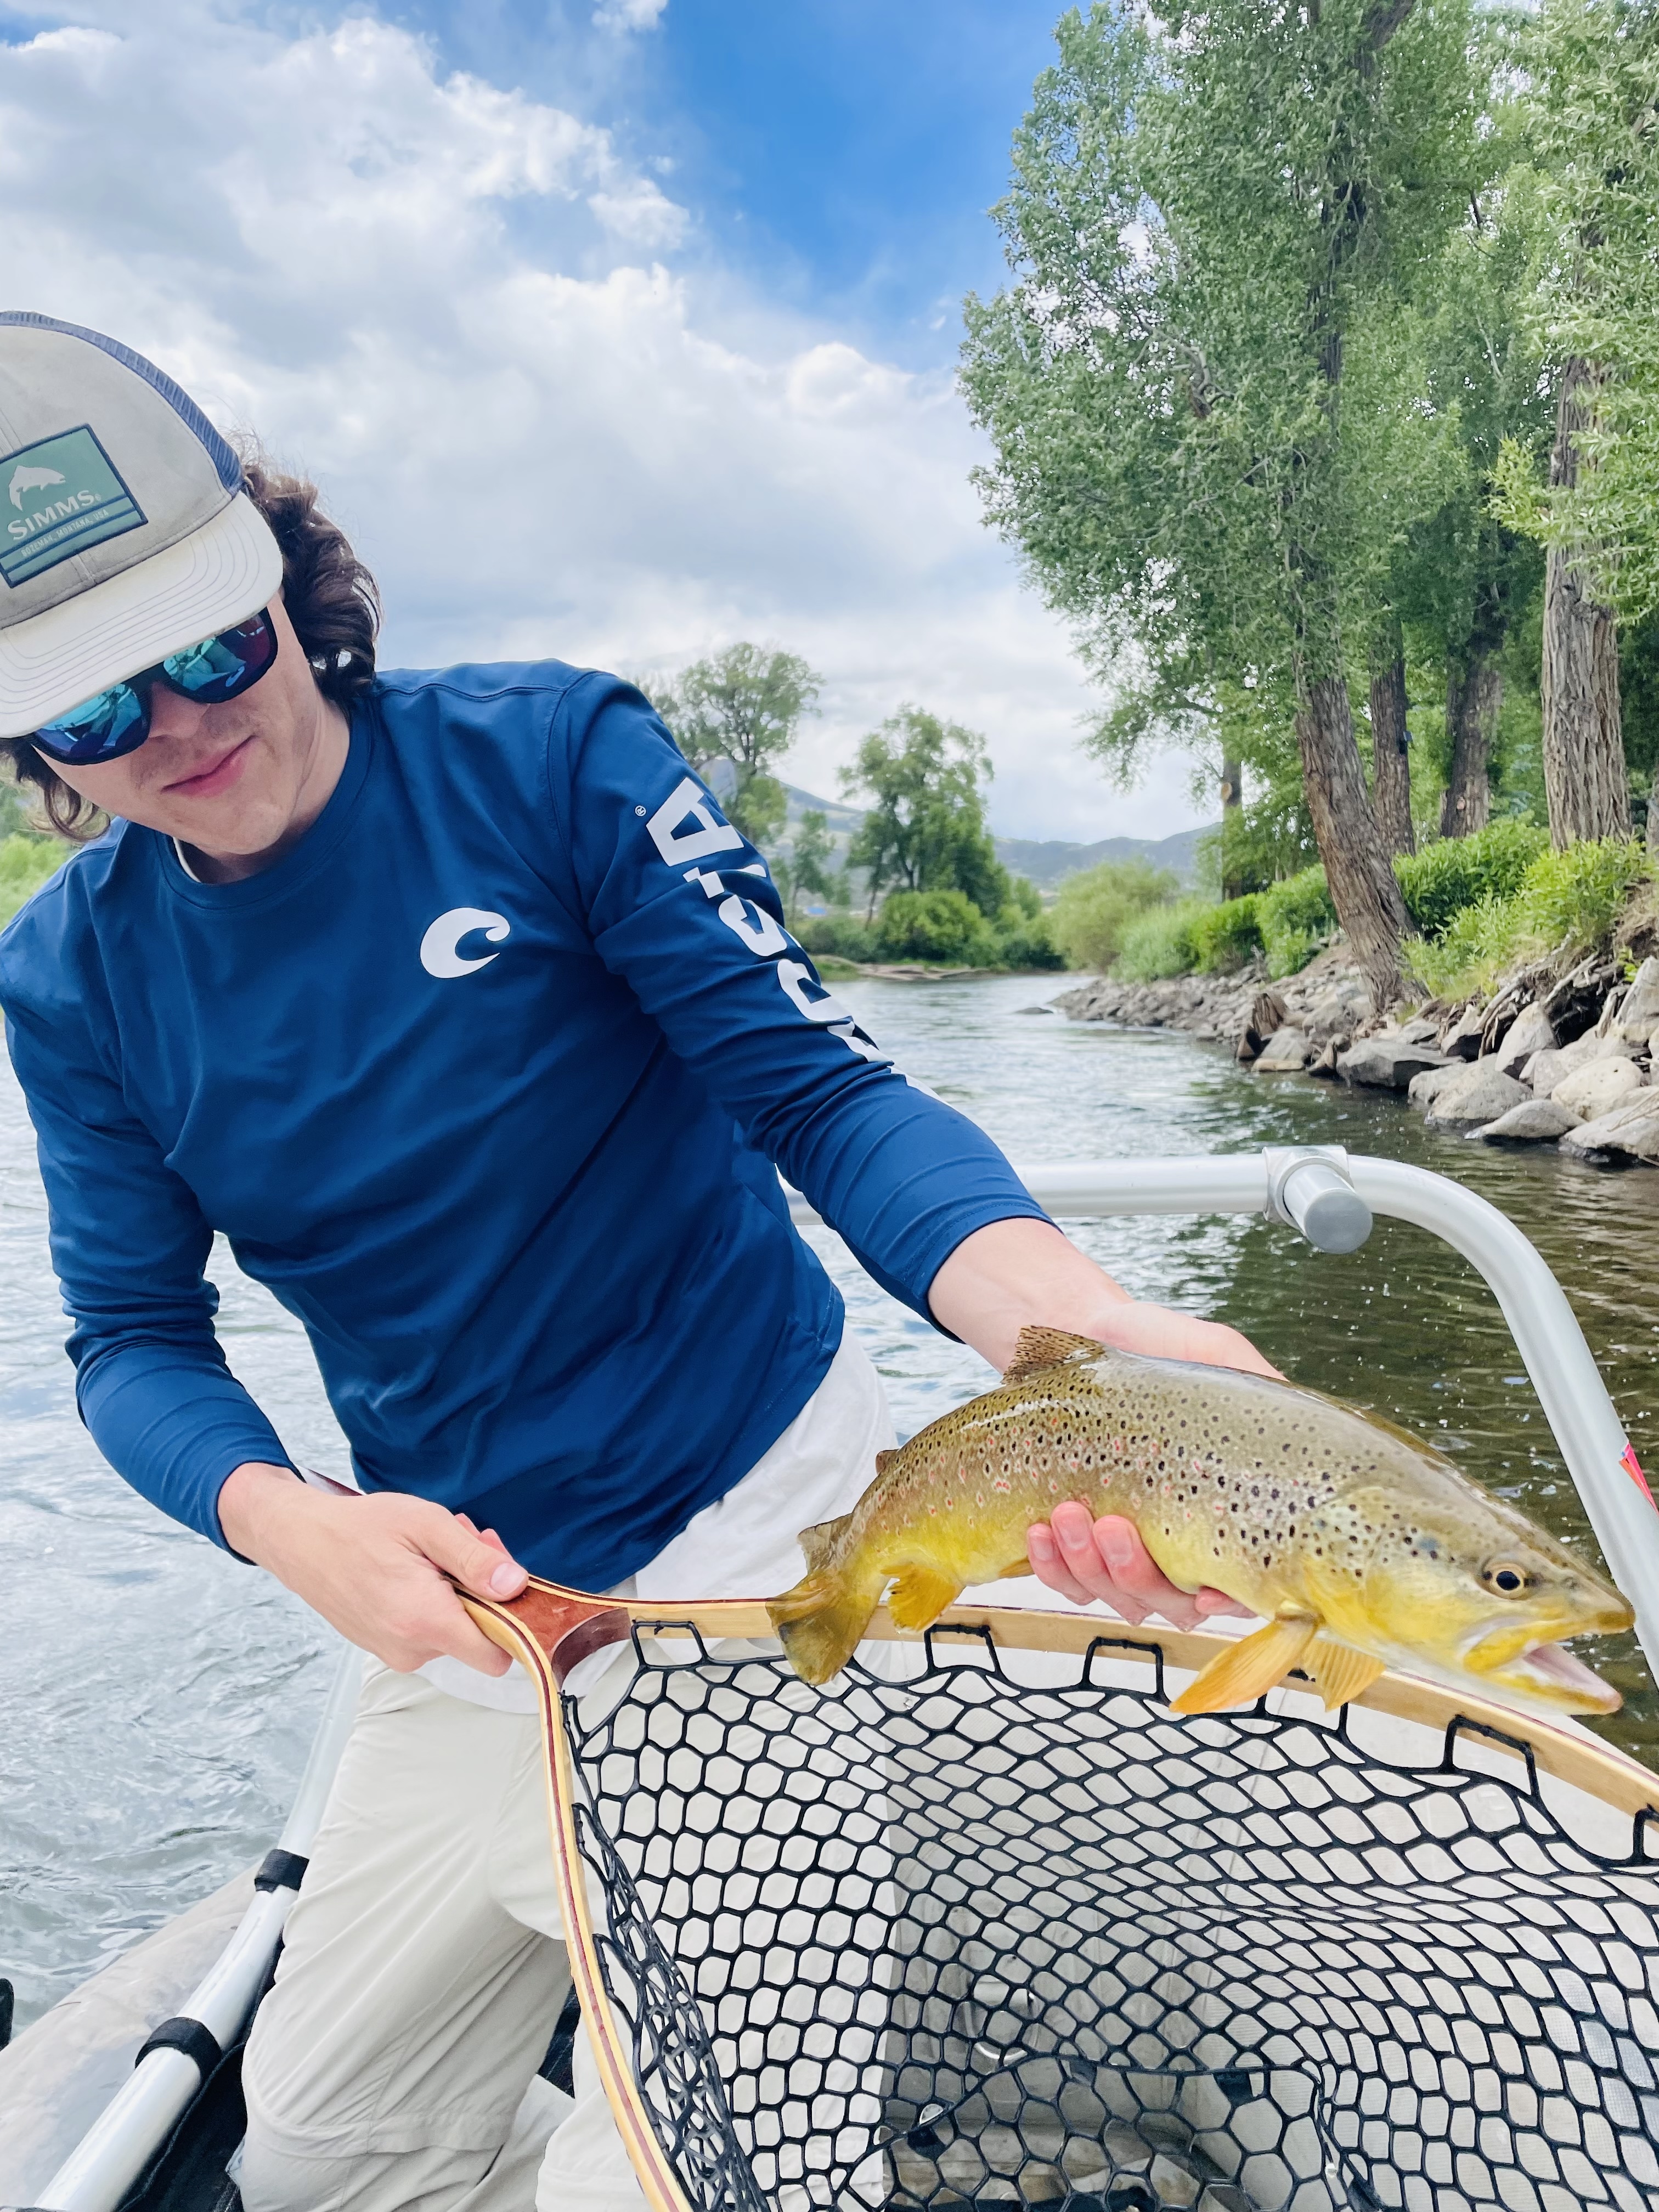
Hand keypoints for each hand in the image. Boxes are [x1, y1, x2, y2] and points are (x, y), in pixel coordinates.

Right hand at [217, 1464, 529, 1674]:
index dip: (513, 1620)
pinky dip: (432, 1599)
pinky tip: (415, 1566)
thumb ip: (475, 1559)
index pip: (497, 1655)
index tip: (503, 1582)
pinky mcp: (384, 1646)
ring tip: (431, 1549)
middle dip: (481, 1588)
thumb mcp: (426, 1525)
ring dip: (456, 1588)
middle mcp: (411, 1649)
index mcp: (426, 1621)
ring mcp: (394, 1651)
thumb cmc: (360, 1528)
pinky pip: (426, 1629)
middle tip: (464, 1540)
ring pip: (453, 1628)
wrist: (299, 1540)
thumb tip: (517, 1586)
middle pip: (478, 1633)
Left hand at [927, 1217, 1277, 1624]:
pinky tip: (1040, 1531)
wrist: (1080, 1330)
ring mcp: (1127, 1550)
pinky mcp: (1075, 1546)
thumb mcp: (1216, 1353)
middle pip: (1170, 1602)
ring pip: (1116, 1596)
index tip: (1202, 1593)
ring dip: (1089, 1567)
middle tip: (1112, 1526)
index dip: (1227, 1601)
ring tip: (1067, 1514)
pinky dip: (1052, 1566)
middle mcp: (1180, 1542)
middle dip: (1136, 1574)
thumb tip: (1305, 1415)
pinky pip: (1066, 1582)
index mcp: (1225, 1509)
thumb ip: (1258, 1382)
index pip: (1241, 1583)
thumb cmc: (1153, 1348)